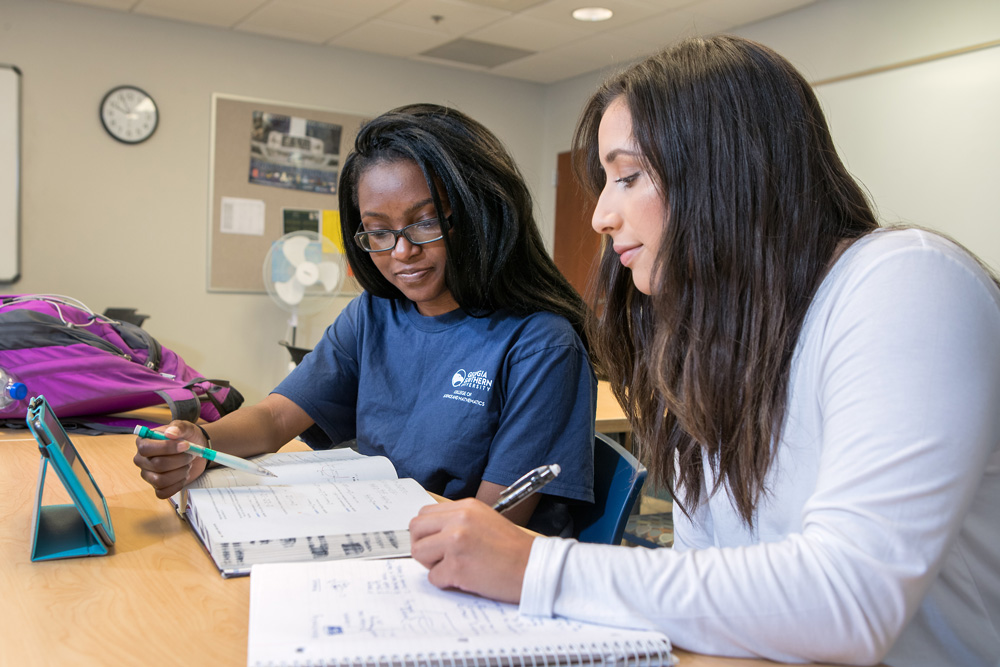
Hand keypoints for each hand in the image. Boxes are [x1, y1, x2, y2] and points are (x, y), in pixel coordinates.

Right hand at [133, 421, 208, 498]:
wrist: (196, 450)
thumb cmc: (187, 437)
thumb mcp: (186, 427)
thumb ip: (179, 427)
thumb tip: (170, 433)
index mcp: (143, 442)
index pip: (145, 448)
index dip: (166, 448)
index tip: (185, 445)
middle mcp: (142, 460)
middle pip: (157, 465)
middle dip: (179, 460)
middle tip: (190, 455)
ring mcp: (148, 475)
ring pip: (160, 480)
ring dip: (180, 472)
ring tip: (187, 464)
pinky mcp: (157, 487)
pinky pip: (163, 493)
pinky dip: (178, 485)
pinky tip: (184, 476)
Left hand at [409, 498, 534, 603]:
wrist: (535, 567)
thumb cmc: (514, 550)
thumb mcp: (486, 520)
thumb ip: (459, 521)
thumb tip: (433, 532)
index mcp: (467, 506)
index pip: (425, 513)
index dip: (427, 531)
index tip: (435, 542)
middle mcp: (459, 520)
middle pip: (415, 529)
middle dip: (423, 545)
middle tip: (439, 557)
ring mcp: (456, 542)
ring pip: (419, 552)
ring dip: (432, 564)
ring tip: (454, 567)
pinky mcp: (457, 566)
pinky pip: (433, 577)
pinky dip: (445, 582)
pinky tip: (465, 578)